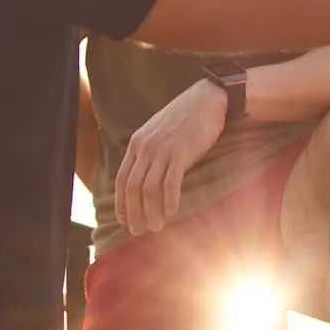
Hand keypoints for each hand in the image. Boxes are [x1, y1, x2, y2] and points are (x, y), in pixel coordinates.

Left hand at [113, 80, 229, 236]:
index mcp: (137, 144)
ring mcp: (162, 150)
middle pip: (133, 188)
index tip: (124, 219)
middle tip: (138, 231)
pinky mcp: (181, 153)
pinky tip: (172, 211)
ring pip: (149, 189)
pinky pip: (171, 182)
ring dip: (151, 212)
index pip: (122, 179)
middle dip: (133, 213)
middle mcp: (145, 148)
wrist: (207, 98)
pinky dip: (170, 200)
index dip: (121, 202)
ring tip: (156, 227)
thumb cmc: (186, 117)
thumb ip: (149, 150)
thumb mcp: (158, 131)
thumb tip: (146, 175)